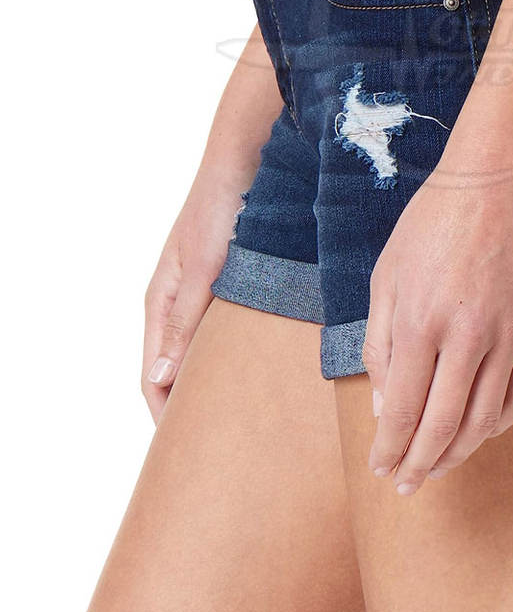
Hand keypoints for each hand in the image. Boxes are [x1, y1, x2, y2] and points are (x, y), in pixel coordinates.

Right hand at [141, 174, 243, 421]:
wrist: (244, 164)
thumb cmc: (218, 211)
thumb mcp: (202, 268)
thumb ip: (183, 320)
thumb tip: (162, 376)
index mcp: (160, 303)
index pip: (152, 376)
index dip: (166, 413)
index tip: (189, 447)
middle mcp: (179, 302)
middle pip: (177, 368)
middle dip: (192, 402)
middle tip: (222, 437)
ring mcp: (204, 293)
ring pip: (203, 349)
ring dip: (216, 378)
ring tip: (244, 409)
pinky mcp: (228, 282)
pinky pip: (225, 328)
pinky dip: (235, 351)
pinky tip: (261, 363)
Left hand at [363, 161, 512, 494]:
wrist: (501, 179)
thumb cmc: (434, 221)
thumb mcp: (387, 275)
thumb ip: (380, 343)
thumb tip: (386, 406)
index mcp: (421, 321)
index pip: (404, 410)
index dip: (390, 449)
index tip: (380, 469)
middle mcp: (468, 336)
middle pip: (445, 427)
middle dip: (420, 465)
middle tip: (406, 485)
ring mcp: (511, 334)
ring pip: (486, 419)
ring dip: (459, 452)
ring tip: (439, 465)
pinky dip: (499, 424)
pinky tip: (480, 431)